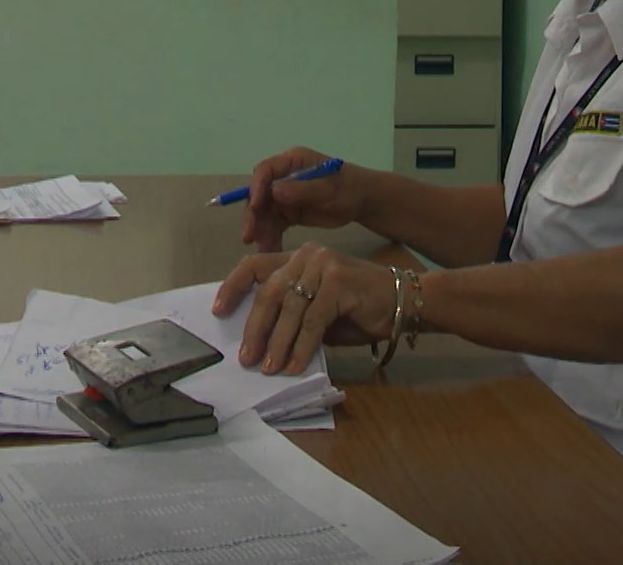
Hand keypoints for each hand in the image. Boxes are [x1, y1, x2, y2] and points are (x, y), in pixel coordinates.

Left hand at [212, 242, 397, 374]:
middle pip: (269, 292)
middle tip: (246, 357)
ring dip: (278, 343)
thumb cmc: (360, 310)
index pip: (255, 265)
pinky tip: (295, 365)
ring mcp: (324, 265)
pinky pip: (312, 320)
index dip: (233, 287)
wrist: (404, 301)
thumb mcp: (319, 310)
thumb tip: (260, 341)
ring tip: (269, 367)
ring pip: (290, 309)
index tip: (218, 312)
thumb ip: (292, 315)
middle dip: (255, 328)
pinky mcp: (339, 283)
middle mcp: (308, 256)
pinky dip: (301, 346)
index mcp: (298, 257)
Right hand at [241, 146, 367, 251]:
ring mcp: (285, 195)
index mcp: (293, 161)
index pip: (266, 171)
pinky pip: (275, 225)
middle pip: (260, 194)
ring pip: (265, 213)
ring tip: (263, 250)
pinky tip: (270, 250)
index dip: (257, 188)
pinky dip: (271, 237)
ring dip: (261, 231)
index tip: (256, 208)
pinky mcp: (289, 212)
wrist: (362, 202)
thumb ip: (303, 190)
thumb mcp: (328, 189)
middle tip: (249, 237)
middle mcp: (283, 176)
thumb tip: (274, 192)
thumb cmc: (349, 188)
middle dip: (254, 216)